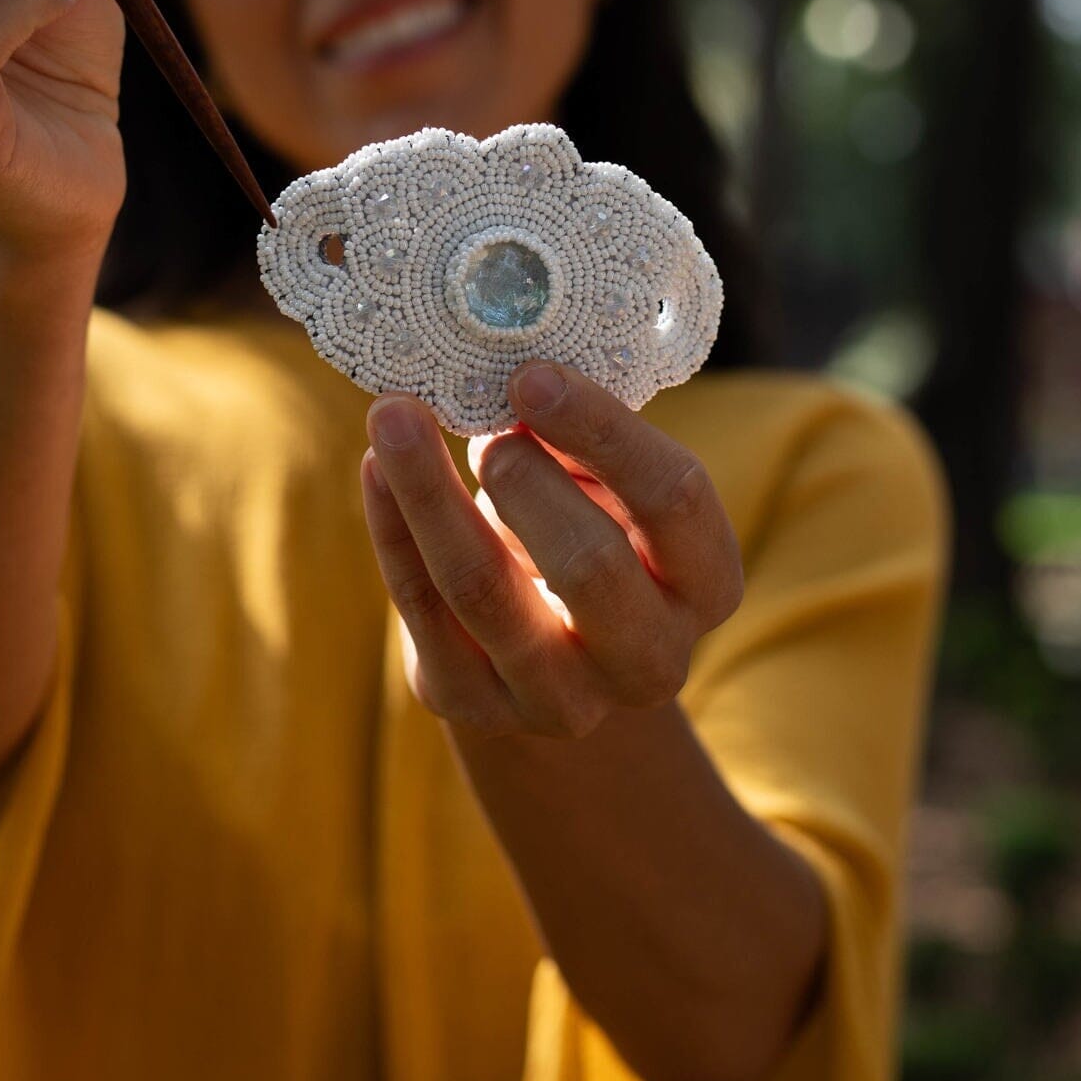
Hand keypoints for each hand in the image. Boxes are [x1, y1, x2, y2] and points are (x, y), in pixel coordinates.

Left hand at [361, 359, 743, 739]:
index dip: (603, 430)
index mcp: (706, 585)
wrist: (548, 660)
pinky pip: (423, 610)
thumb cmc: (588, 535)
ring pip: (484, 591)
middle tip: (483, 426)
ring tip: (394, 420)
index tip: (533, 376)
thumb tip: (512, 386)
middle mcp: (649, 659)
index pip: (675, 499)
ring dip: (432, 494)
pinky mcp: (474, 705)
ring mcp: (562, 698)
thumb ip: (580, 449)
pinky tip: (375, 468)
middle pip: (590, 566)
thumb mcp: (611, 497)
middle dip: (526, 479)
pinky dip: (394, 529)